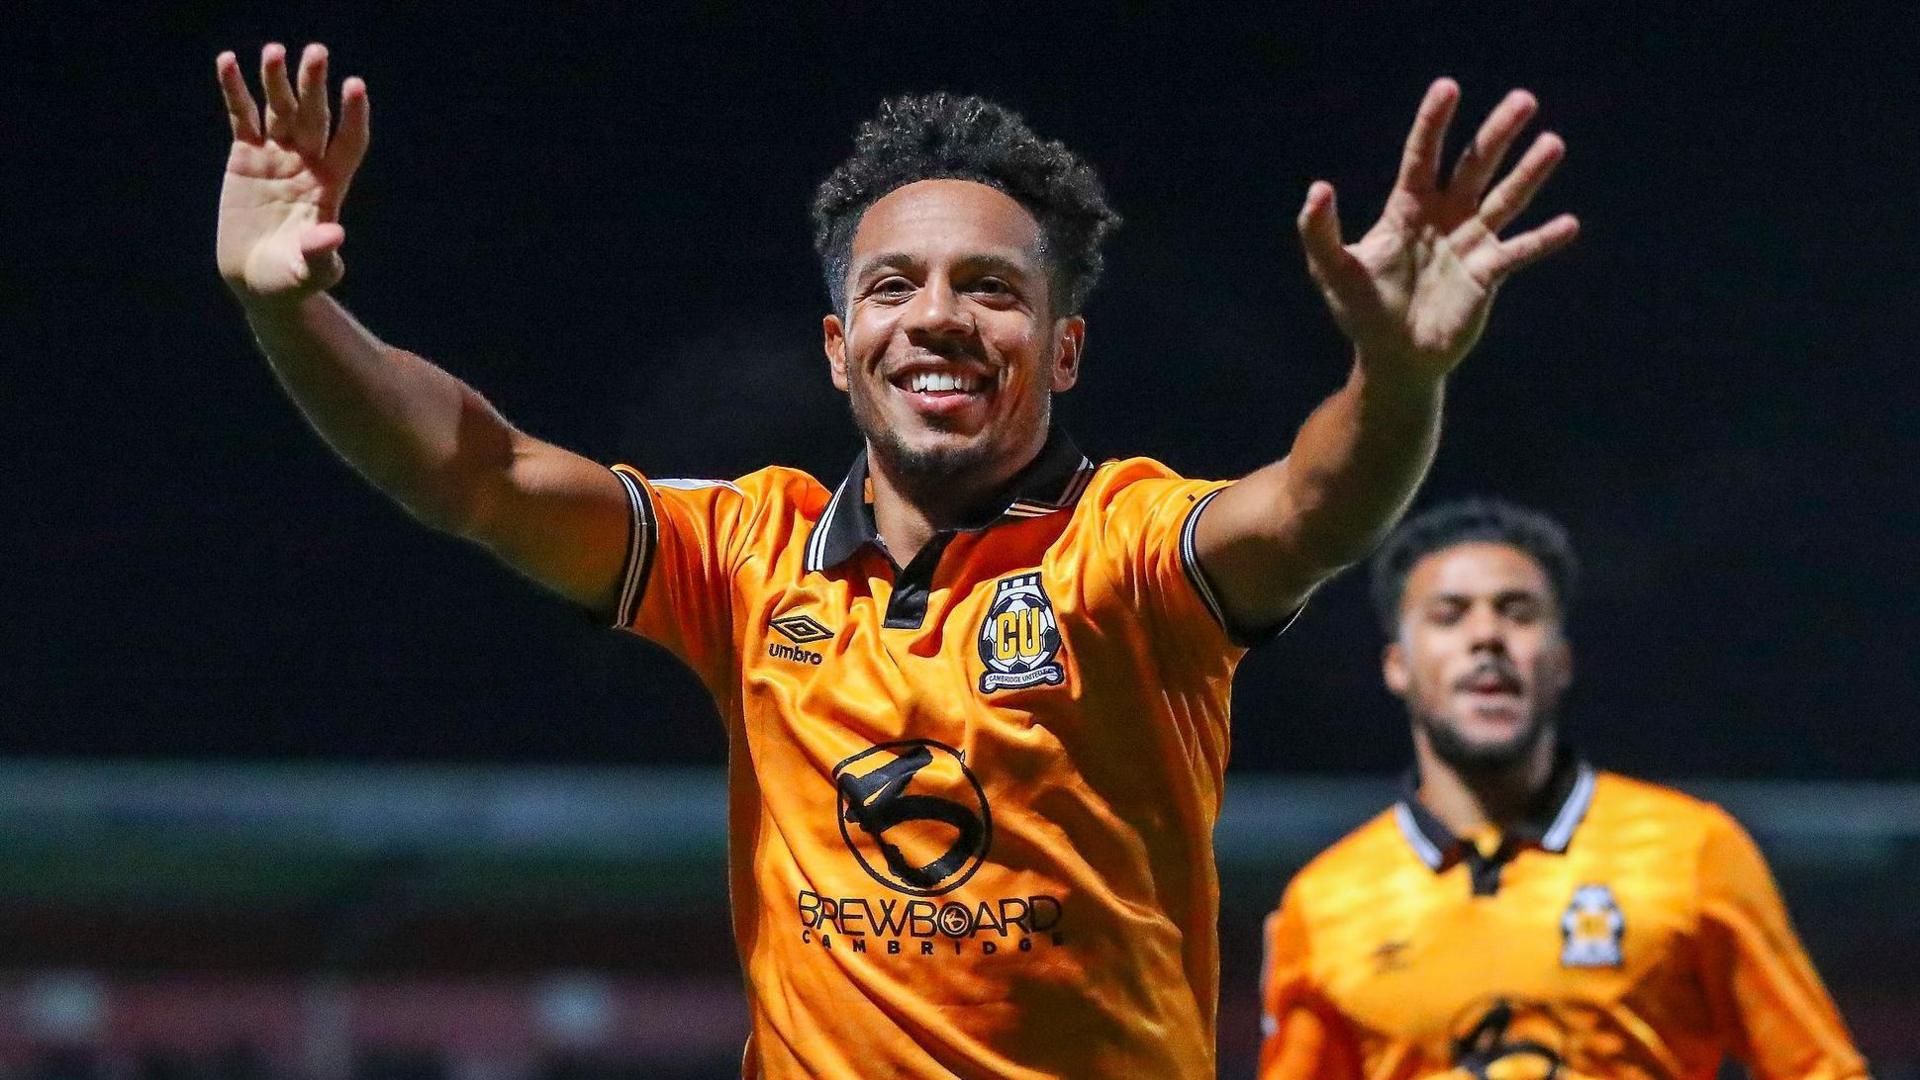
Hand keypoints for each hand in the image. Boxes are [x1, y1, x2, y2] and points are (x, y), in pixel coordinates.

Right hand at [215, 43, 368, 303]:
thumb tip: (335, 234)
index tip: (354, 86)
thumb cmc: (291, 279)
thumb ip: (321, 252)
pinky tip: (228, 61)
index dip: (353, 116)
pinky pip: (241, 116)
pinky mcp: (245, 156)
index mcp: (330, 184)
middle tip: (316, 53)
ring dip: (276, 79)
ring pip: (278, 109)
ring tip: (274, 51)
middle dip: (313, 86)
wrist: (257, 279)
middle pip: (314, 116)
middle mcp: (307, 163)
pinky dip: (235, 91)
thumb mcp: (308, 271)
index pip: (348, 142)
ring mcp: (276, 156)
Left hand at [1298, 79, 1576, 382]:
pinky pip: (1520, 251)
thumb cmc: (1361, 311)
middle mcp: (1445, 216)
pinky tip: (1569, 224)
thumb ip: (1320, 231)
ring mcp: (1470, 242)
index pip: (1422, 156)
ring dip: (1529, 173)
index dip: (1433, 123)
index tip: (1448, 87)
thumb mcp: (1332, 270)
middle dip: (1497, 133)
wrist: (1394, 358)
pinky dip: (1543, 239)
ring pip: (1505, 198)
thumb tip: (1319, 189)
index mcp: (1408, 208)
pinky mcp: (1489, 273)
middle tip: (1523, 100)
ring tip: (1553, 142)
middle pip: (1474, 165)